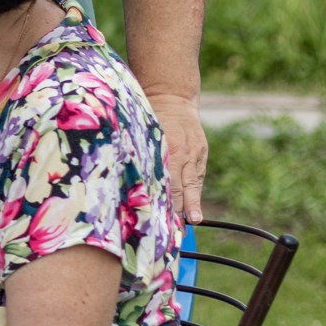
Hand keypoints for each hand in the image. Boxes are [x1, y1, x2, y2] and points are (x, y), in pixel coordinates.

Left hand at [149, 93, 207, 223]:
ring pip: (193, 182)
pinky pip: (198, 175)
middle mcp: (182, 152)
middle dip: (179, 207)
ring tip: (194, 221)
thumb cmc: (148, 116)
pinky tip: (194, 206)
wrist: (173, 97)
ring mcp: (195, 153)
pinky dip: (195, 191)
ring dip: (192, 203)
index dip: (162, 200)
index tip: (158, 218)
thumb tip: (124, 178)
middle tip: (177, 228)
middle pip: (181, 185)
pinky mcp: (201, 153)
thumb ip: (138, 154)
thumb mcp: (141, 132)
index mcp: (165, 148)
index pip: (164, 180)